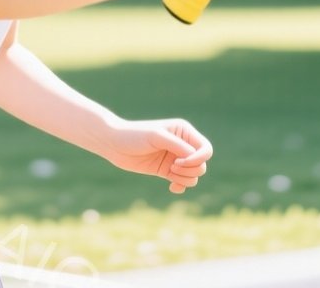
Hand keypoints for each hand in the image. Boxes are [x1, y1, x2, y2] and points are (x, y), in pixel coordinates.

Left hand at [95, 117, 212, 193]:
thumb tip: (195, 157)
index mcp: (183, 131)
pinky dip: (181, 187)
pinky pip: (183, 182)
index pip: (205, 149)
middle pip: (202, 164)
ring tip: (170, 175)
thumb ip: (177, 146)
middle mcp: (182, 145)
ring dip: (186, 179)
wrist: (114, 144)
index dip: (198, 159)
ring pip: (194, 175)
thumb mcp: (156, 137)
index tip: (179, 162)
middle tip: (173, 168)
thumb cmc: (134, 135)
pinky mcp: (167, 170)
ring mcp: (175, 159)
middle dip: (190, 170)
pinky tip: (171, 188)